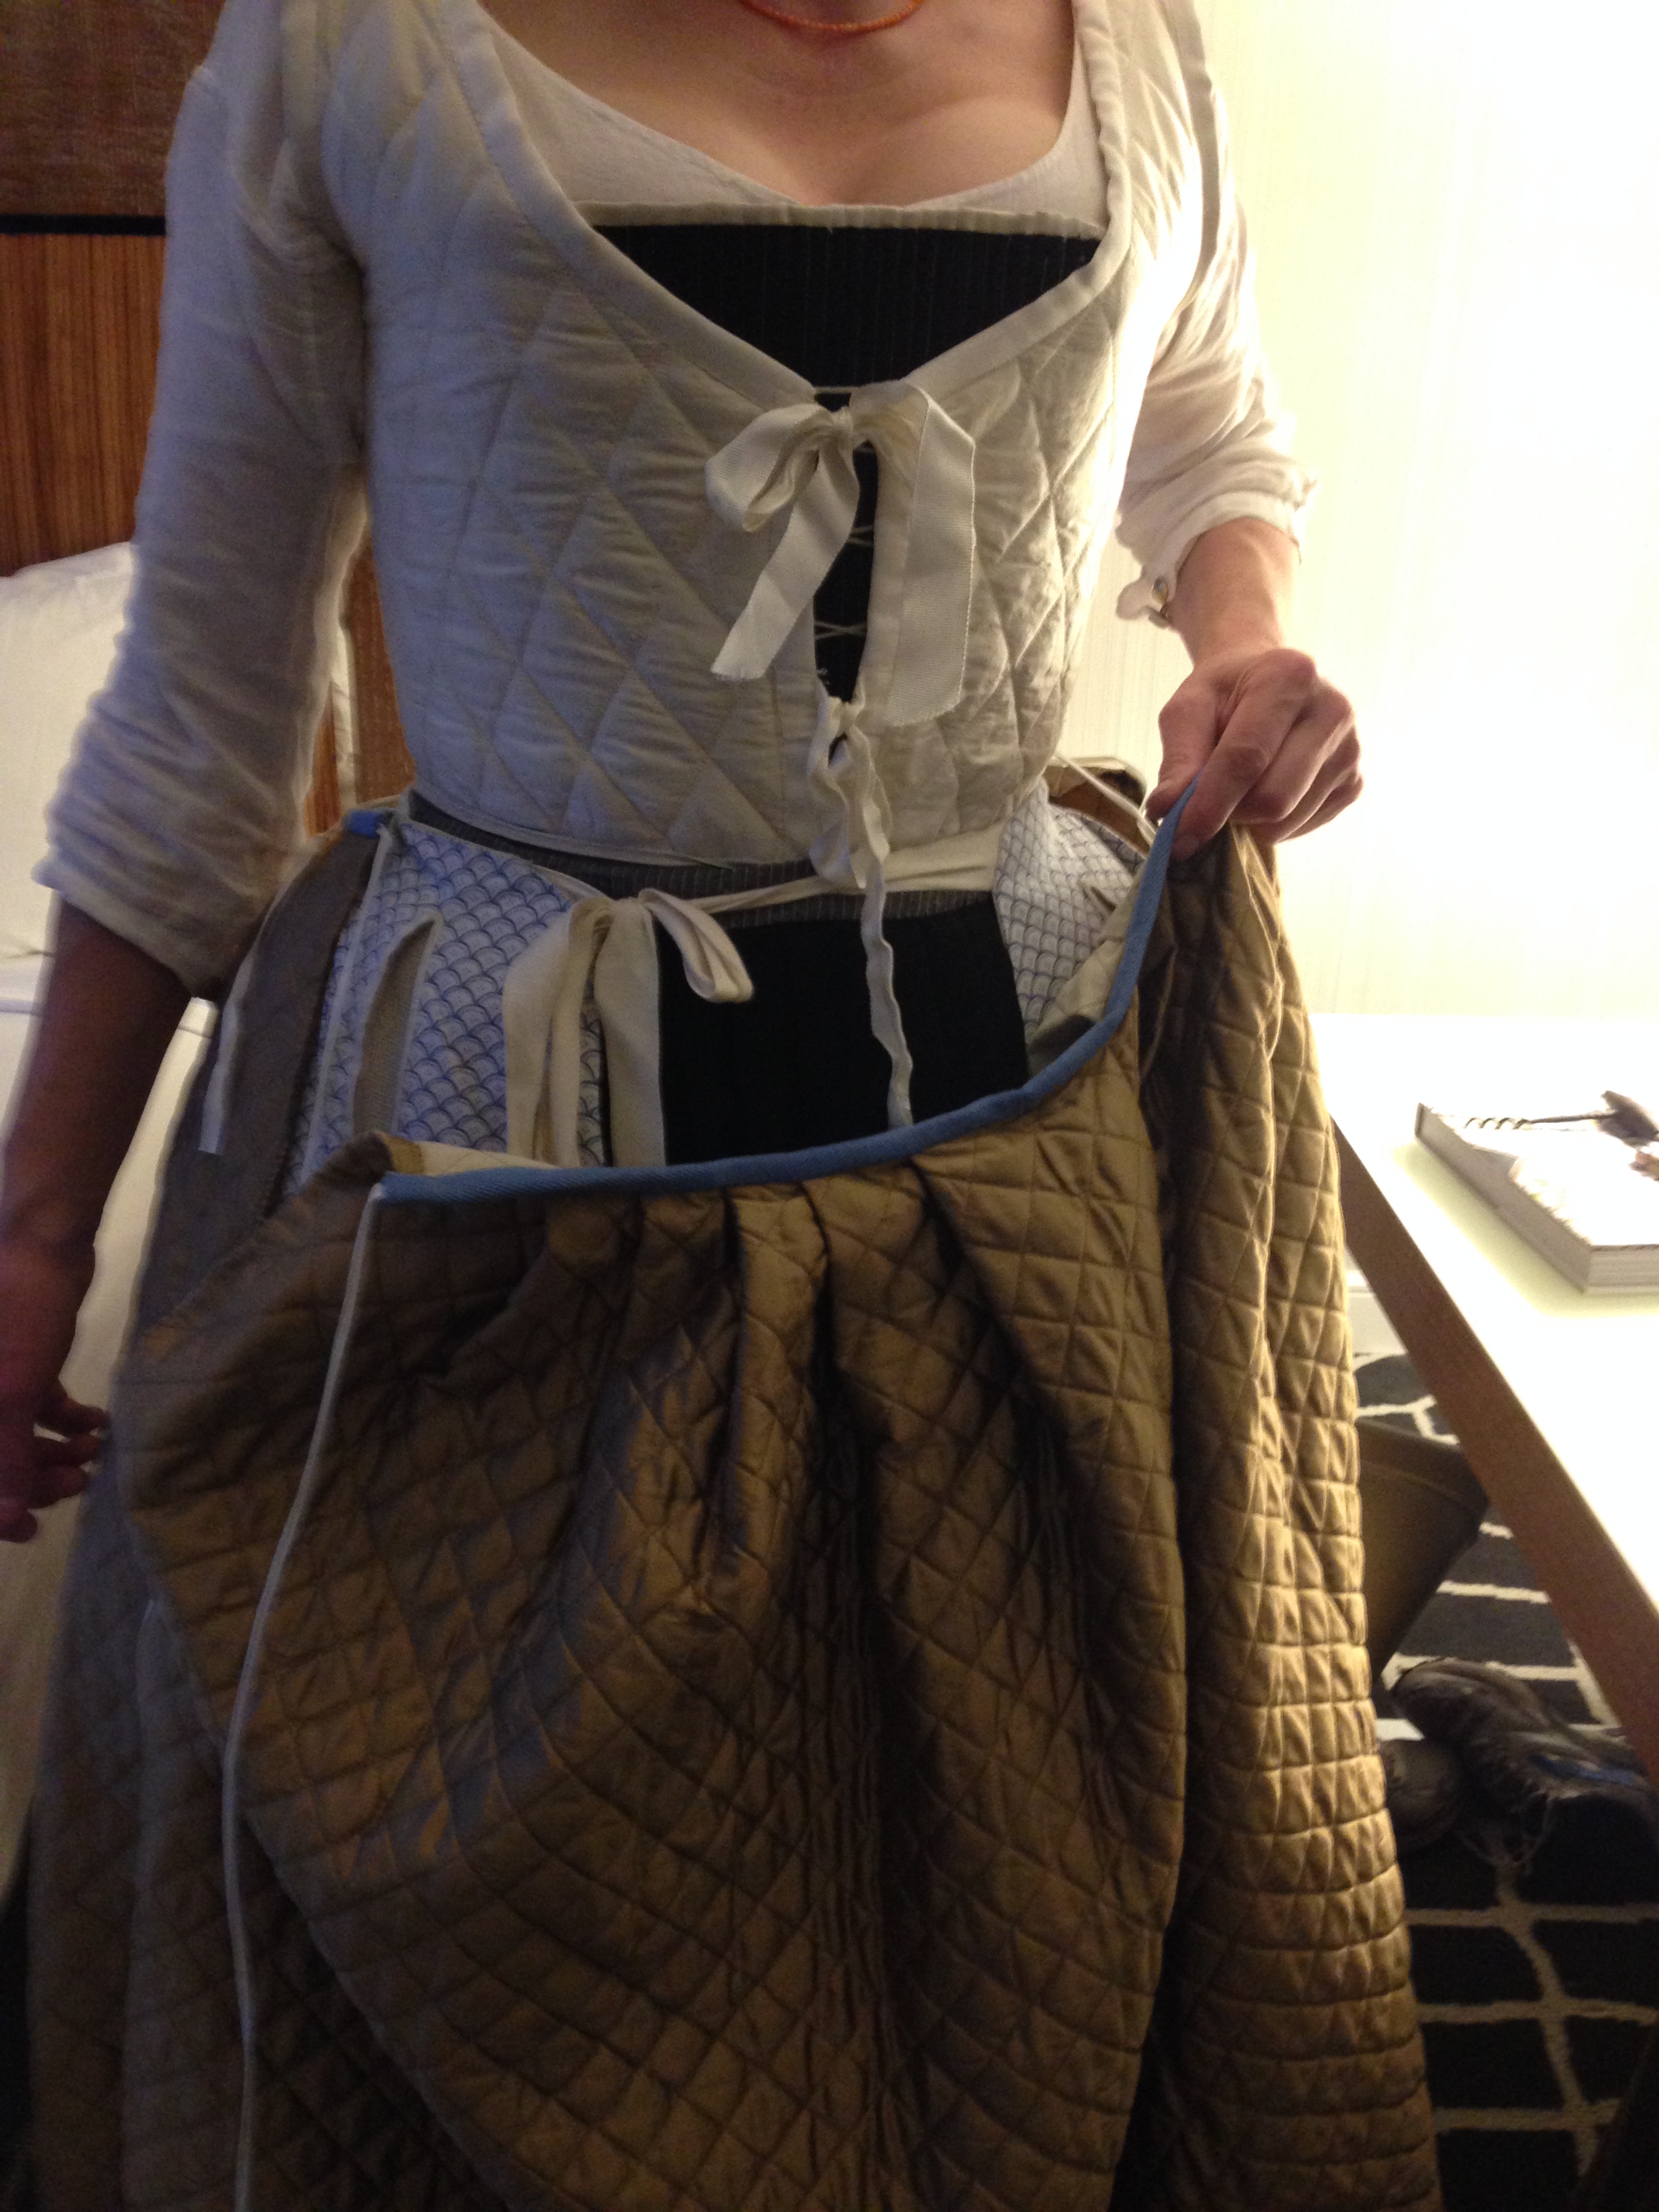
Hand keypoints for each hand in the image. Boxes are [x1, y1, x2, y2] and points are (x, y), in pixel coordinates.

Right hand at [0, 1239, 103, 1542]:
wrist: (42, 1246)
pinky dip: (67, 1420)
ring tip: (96, 1453)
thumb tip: (6, 1521)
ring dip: (56, 1451)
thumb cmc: (16, 1318)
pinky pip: (36, 1405)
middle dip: (33, 1478)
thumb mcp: (12, 1394)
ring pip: (16, 1435)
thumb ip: (7, 1458)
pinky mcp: (19, 1361)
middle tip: (79, 1482)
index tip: (31, 1533)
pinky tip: (100, 1425)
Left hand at [1146, 645, 1361, 860]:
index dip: (1209, 805)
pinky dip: (1273, 824)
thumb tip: (1165, 809)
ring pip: (1287, 819)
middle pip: (1273, 798)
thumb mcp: (1188, 710)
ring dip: (1249, 821)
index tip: (1178, 837)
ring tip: (1237, 789)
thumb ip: (1178, 758)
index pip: (1246, 758)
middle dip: (1230, 813)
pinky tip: (1264, 791)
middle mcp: (1332, 710)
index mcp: (1289, 676)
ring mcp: (1351, 749)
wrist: (1267, 682)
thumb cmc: (1224, 695)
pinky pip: (1304, 827)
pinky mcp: (1354, 781)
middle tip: (1206, 802)